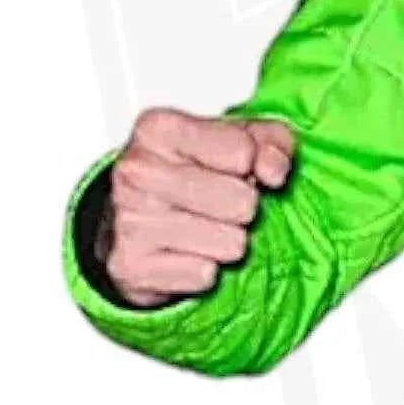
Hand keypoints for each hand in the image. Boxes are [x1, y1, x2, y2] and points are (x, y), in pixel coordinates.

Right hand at [97, 108, 295, 306]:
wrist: (131, 219)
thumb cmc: (192, 173)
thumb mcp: (239, 138)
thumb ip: (272, 141)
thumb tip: (273, 171)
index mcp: (159, 129)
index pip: (243, 151)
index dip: (254, 164)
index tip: (239, 167)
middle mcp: (137, 171)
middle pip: (242, 202)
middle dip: (244, 207)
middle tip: (221, 203)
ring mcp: (129, 220)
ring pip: (231, 244)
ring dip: (228, 240)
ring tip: (204, 227)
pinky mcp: (131, 267)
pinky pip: (205, 275)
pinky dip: (204, 269)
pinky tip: (185, 252)